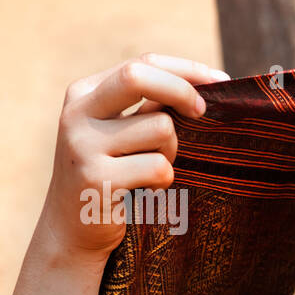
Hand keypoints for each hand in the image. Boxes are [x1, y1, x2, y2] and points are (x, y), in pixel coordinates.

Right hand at [37, 53, 228, 262]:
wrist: (72, 231)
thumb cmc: (114, 176)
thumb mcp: (122, 134)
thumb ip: (150, 107)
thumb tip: (211, 83)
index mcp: (84, 93)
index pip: (142, 64)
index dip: (187, 70)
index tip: (221, 82)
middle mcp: (77, 113)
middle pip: (138, 76)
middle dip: (182, 91)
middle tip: (203, 113)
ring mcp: (82, 145)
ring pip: (160, 128)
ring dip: (171, 151)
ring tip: (152, 170)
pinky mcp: (96, 179)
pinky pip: (159, 168)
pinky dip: (164, 183)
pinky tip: (145, 193)